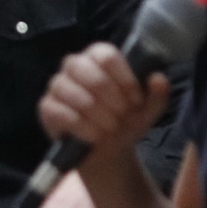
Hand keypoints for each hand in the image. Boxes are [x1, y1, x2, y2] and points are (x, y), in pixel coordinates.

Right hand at [38, 42, 171, 177]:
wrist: (107, 151)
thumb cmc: (125, 122)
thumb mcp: (147, 110)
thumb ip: (157, 94)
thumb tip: (158, 78)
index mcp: (97, 57)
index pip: (106, 56)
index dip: (124, 79)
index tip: (136, 101)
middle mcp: (74, 65)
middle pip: (89, 72)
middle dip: (112, 99)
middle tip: (123, 117)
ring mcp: (57, 86)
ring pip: (75, 94)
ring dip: (99, 115)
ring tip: (111, 129)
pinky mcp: (47, 108)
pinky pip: (61, 113)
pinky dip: (83, 128)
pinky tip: (95, 137)